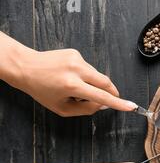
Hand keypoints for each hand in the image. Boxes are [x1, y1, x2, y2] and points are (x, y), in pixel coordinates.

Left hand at [13, 48, 137, 115]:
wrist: (25, 67)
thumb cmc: (41, 90)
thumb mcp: (62, 108)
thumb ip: (86, 109)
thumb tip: (105, 104)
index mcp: (71, 86)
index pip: (101, 96)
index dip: (118, 103)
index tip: (131, 106)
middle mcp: (76, 70)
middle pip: (105, 83)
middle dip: (112, 92)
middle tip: (113, 99)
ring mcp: (76, 59)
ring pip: (97, 76)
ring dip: (94, 84)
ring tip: (78, 88)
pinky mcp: (76, 53)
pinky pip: (89, 68)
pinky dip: (86, 75)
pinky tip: (72, 76)